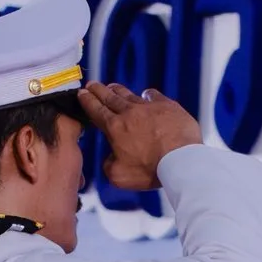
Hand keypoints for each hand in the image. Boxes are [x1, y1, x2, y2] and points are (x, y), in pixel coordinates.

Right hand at [77, 83, 201, 190]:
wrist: (180, 159)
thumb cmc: (150, 170)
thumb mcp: (119, 176)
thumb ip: (109, 165)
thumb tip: (111, 158)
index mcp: (115, 128)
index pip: (96, 110)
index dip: (87, 101)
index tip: (81, 94)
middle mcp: (130, 113)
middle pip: (110, 98)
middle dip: (98, 90)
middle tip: (91, 85)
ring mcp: (149, 107)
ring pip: (129, 94)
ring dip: (118, 90)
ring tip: (111, 86)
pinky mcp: (168, 106)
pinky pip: (153, 96)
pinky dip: (147, 94)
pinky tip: (146, 94)